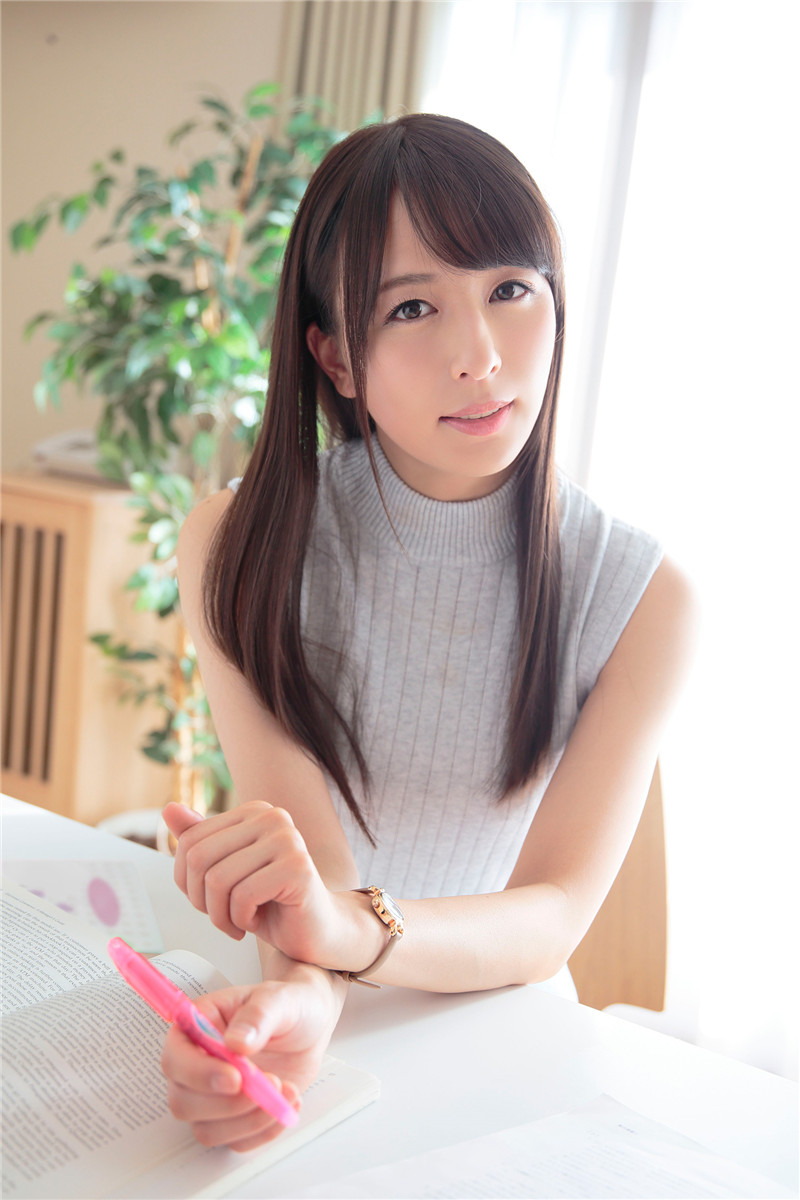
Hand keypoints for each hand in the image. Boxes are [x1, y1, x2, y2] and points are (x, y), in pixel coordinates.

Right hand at [161, 971, 335, 1151]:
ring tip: (287, 1090)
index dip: (199, 1074)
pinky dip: (264, 1130)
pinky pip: (236, 1142)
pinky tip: (288, 1102)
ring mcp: (212, 1096)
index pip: (176, 1058)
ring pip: (207, 1129)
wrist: (309, 1027)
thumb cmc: (287, 1006)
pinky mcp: (233, 1118)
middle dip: (227, 1103)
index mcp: (196, 1027)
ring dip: (249, 1119)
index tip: (235, 1077)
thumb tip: (235, 1043)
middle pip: (184, 1102)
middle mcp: (197, 1065)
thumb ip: (257, 1017)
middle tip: (270, 1084)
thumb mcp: (278, 999)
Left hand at [162, 801, 351, 964]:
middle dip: (201, 900)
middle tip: (222, 917)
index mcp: (253, 811)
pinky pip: (243, 895)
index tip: (206, 900)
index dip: (186, 880)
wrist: (316, 932)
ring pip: (218, 879)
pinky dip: (241, 919)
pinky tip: (257, 922)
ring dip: (221, 915)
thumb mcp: (227, 872)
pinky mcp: (297, 867)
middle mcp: (272, 816)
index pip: (190, 839)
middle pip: (200, 858)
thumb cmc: (271, 903)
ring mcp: (288, 839)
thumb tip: (169, 809)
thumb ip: (200, 841)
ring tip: (239, 922)